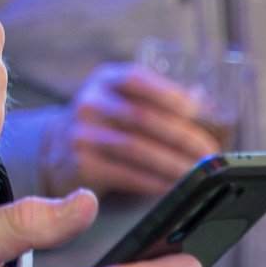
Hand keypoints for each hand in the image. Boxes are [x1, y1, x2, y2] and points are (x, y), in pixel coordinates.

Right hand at [39, 62, 219, 198]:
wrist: (55, 148)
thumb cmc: (105, 122)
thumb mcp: (122, 98)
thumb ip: (158, 100)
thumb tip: (210, 106)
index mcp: (105, 80)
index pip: (136, 80)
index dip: (167, 93)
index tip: (196, 110)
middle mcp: (90, 103)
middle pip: (141, 118)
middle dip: (181, 136)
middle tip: (208, 152)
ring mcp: (83, 135)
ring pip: (135, 148)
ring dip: (172, 163)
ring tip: (197, 172)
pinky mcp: (82, 165)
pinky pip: (125, 174)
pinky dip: (154, 182)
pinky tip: (173, 186)